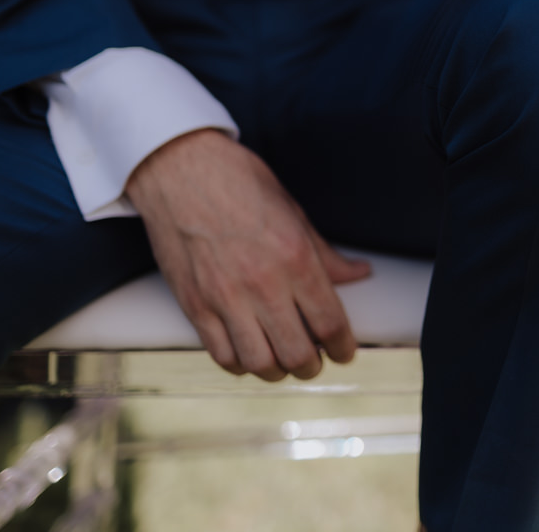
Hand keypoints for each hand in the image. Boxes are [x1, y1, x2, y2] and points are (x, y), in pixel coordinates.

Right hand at [125, 129, 371, 381]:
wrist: (179, 168)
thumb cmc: (240, 182)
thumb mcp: (293, 211)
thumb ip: (326, 253)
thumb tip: (360, 274)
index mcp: (295, 257)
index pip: (329, 323)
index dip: (344, 347)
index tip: (346, 353)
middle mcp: (262, 283)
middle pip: (298, 353)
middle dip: (313, 365)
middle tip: (316, 360)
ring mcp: (224, 297)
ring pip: (259, 363)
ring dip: (277, 371)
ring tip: (283, 362)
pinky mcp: (193, 305)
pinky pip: (221, 355)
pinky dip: (240, 364)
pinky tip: (249, 353)